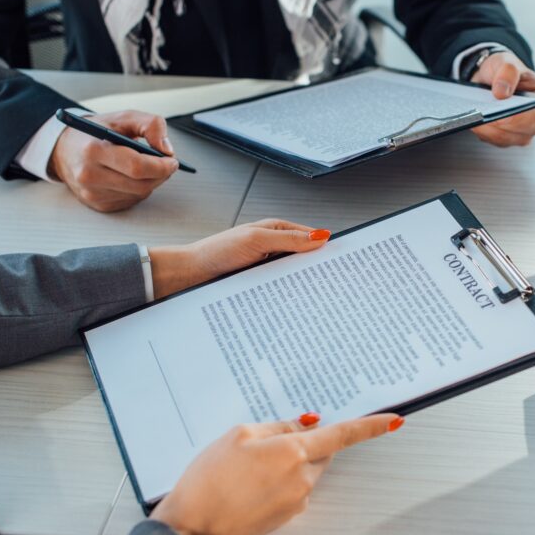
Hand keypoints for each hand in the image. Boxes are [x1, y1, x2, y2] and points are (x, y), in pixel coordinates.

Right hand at [49, 110, 178, 211]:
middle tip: (167, 164)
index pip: (137, 167)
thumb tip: (167, 149)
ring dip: (151, 181)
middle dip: (161, 174)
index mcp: (94, 150)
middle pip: (141, 184)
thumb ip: (150, 125)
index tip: (172, 160)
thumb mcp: (123, 118)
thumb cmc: (96, 132)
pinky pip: (131, 200)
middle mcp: (89, 175)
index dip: (161, 166)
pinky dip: (139, 189)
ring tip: (146, 166)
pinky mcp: (97, 205)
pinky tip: (131, 176)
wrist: (64, 149)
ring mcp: (92, 193)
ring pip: (139, 194)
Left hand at [148, 219, 331, 298]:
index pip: (311, 237)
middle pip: (305, 258)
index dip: (327, 247)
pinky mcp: (260, 284)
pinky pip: (281, 288)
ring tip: (318, 297)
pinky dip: (288, 294)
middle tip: (336, 283)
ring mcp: (267, 267)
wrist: (190, 275)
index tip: (344, 259)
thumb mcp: (256, 241)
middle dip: (318, 269)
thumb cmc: (217, 252)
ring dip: (302, 285)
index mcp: (276, 230)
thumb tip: (319, 237)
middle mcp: (274, 248)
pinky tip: (295, 303)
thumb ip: (288, 239)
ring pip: (294, 275)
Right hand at [150, 412, 403, 534]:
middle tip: (264, 443)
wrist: (192, 526)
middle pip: (321, 451)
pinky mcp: (289, 515)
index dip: (372, 426)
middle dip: (304, 442)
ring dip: (289, 462)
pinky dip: (279, 481)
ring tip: (248, 468)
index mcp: (292, 451)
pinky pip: (294, 488)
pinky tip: (249, 484)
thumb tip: (306, 424)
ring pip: (307, 470)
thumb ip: (278, 425)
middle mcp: (302, 478)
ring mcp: (297, 500)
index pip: (343, 435)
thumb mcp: (239, 435)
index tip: (394, 420)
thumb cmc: (208, 480)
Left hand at [470, 51, 534, 146]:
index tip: (501, 115)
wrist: (491, 79)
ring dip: (488, 129)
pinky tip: (474, 122)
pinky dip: (483, 132)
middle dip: (500, 125)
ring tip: (473, 118)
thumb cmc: (505, 71)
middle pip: (522, 131)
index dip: (519, 117)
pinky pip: (494, 141)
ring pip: (505, 138)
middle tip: (480, 116)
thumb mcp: (506, 62)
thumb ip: (508, 71)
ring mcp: (523, 133)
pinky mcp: (508, 139)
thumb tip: (501, 92)